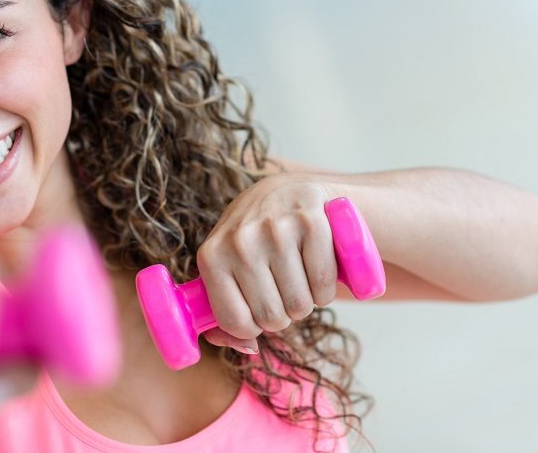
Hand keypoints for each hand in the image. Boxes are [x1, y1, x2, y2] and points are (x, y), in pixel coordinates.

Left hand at [196, 175, 337, 352]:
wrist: (288, 192)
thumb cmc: (254, 241)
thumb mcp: (227, 267)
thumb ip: (223, 314)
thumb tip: (248, 346)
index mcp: (211, 255)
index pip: (236, 322)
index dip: (253, 325)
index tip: (257, 307)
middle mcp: (240, 240)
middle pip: (272, 318)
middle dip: (283, 313)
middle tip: (282, 287)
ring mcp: (276, 228)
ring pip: (301, 305)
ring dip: (305, 300)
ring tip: (298, 274)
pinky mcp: (311, 220)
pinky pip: (324, 286)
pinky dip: (326, 288)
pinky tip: (316, 266)